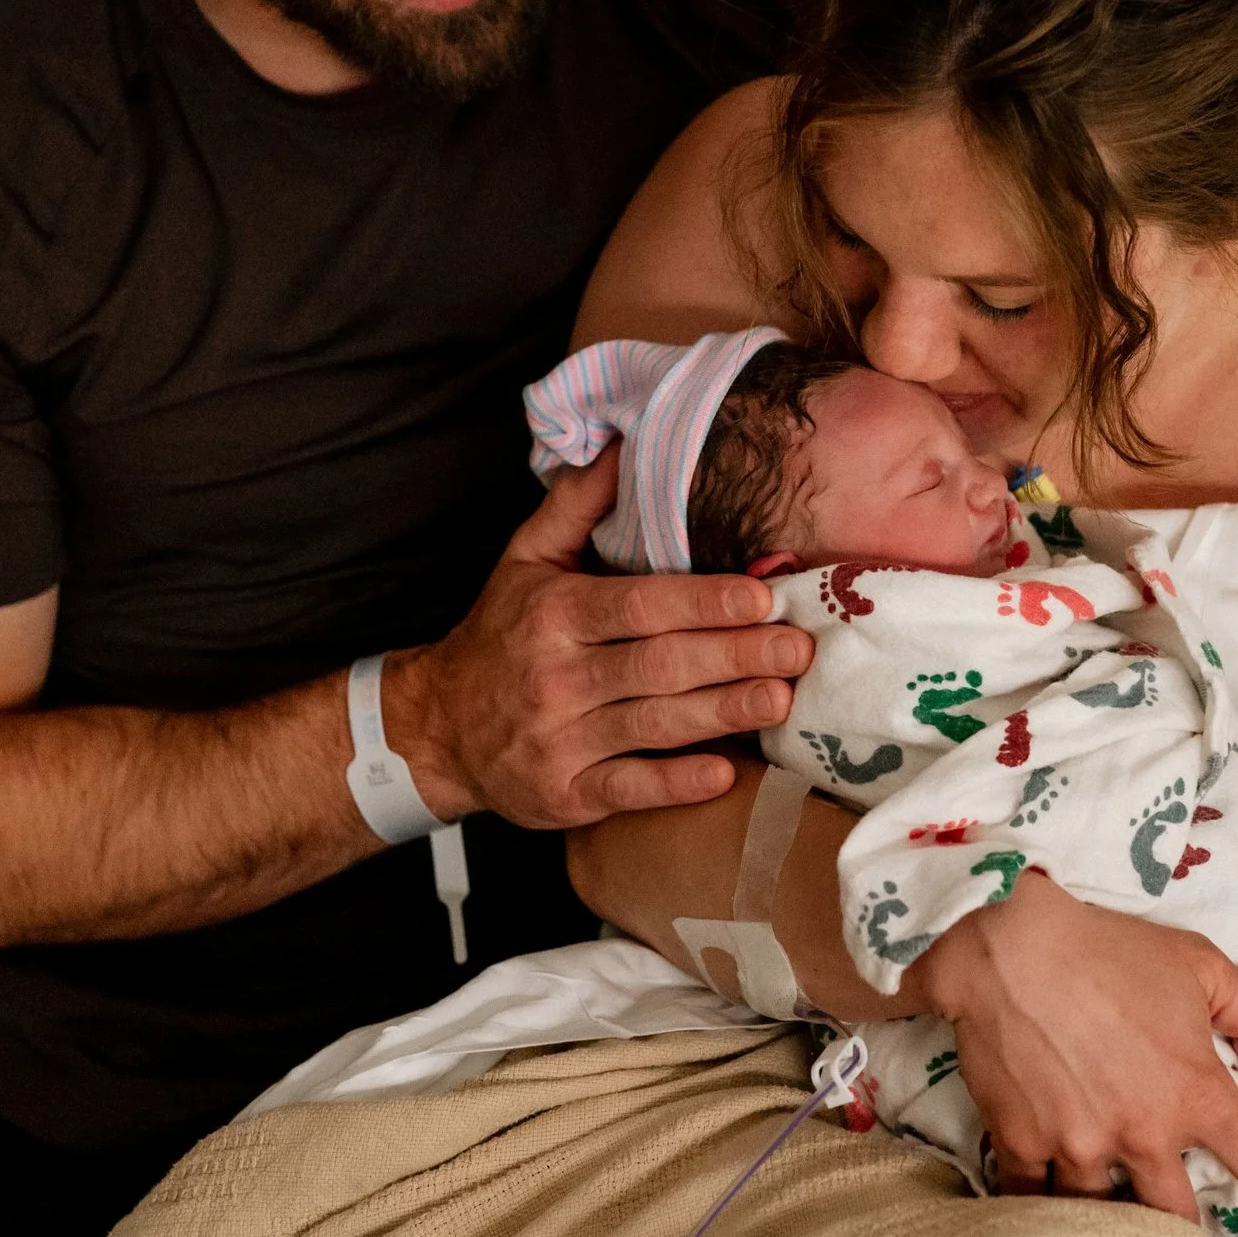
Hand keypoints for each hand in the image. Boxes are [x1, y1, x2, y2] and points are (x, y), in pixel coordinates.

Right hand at [387, 446, 813, 828]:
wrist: (438, 728)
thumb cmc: (502, 635)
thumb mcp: (525, 560)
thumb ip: (576, 505)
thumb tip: (621, 441)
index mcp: (555, 613)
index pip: (639, 605)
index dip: (703, 602)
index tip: (762, 596)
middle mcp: (555, 676)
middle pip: (658, 664)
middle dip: (734, 655)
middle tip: (798, 648)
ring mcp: (559, 740)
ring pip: (653, 725)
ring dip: (723, 713)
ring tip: (781, 698)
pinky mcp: (564, 795)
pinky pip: (628, 789)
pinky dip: (676, 784)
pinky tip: (724, 773)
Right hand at [906, 871, 1237, 1228]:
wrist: (1009, 946)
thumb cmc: (1110, 949)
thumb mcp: (1202, 964)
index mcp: (1195, 1094)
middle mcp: (1142, 1135)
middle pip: (1181, 1219)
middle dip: (1191, 1226)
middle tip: (1188, 1219)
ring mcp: (1080, 1146)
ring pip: (1108, 1217)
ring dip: (1116, 1212)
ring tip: (1116, 1206)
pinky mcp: (1023, 1144)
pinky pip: (1037, 1199)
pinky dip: (1046, 1200)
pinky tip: (1052, 1191)